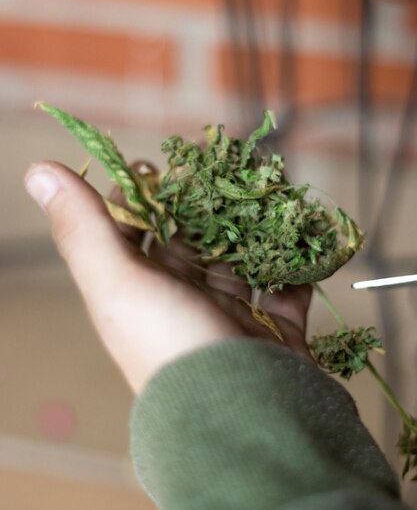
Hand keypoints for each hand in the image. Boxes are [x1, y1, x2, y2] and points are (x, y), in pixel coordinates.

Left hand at [24, 161, 311, 393]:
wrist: (244, 419)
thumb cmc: (173, 349)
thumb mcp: (118, 285)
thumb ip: (82, 228)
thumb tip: (37, 170)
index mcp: (141, 294)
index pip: (132, 233)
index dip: (138, 196)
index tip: (155, 164)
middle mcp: (182, 304)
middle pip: (190, 241)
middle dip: (204, 204)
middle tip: (221, 169)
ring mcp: (230, 318)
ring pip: (242, 259)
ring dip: (254, 228)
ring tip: (267, 191)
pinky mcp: (274, 331)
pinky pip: (287, 289)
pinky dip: (296, 264)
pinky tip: (302, 236)